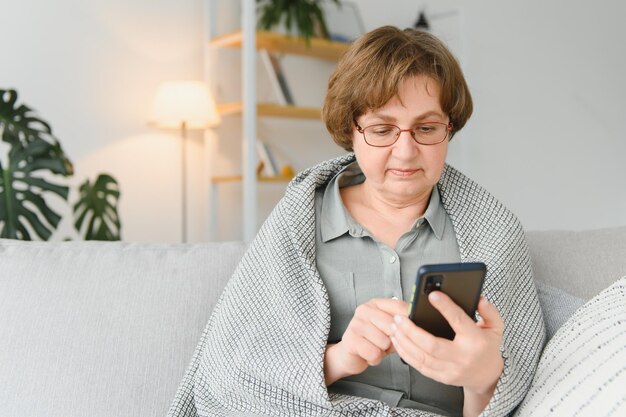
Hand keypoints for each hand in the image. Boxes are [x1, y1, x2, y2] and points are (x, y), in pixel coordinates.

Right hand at [324, 298, 405, 384]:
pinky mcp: (351, 339)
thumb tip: (417, 325)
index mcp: (376, 304)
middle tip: (385, 343)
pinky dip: (375, 359)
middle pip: (393, 325)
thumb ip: (401, 325)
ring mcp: (356, 323)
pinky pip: (374, 353)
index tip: (411, 330)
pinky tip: (368, 354)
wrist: (350, 356)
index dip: (409, 320)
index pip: (399, 306)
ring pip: (384, 341)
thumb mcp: (389, 331)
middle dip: (393, 340)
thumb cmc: (372, 342)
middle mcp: (364, 309)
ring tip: (375, 348)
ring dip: (383, 351)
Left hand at [388, 293, 503, 415]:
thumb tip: (478, 298)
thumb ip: (489, 311)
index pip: (458, 321)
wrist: (488, 376)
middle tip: (399, 317)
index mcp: (476, 341)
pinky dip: (406, 354)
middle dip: (411, 330)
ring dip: (404, 341)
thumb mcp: (495, 327)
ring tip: (394, 326)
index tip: (432, 295)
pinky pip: (419, 366)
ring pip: (422, 357)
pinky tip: (398, 341)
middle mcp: (462, 357)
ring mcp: (451, 370)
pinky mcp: (442, 377)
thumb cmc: (488, 347)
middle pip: (432, 344)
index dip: (445, 307)